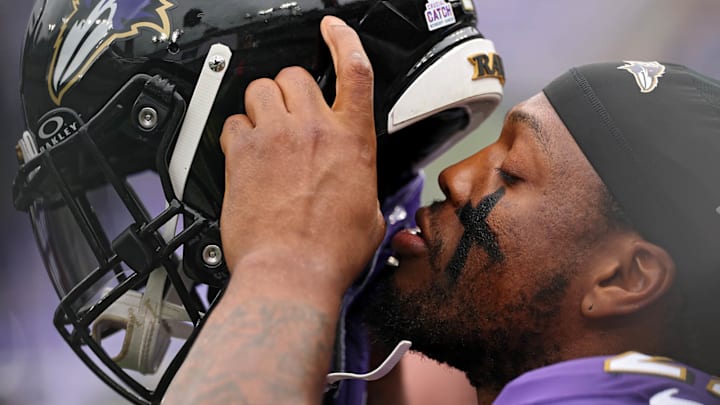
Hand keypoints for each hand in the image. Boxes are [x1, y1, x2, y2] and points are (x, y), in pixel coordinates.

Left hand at [219, 16, 385, 294]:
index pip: (354, 70)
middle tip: (290, 114)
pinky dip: (237, 132)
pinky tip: (245, 154)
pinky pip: (233, 121)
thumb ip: (367, 188)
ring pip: (261, 88)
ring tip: (265, 131)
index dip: (343, 40)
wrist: (292, 272)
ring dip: (262, 104)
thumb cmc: (330, 252)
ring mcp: (275, 138)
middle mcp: (314, 130)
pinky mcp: (242, 153)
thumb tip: (363, 190)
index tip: (333, 29)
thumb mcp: (371, 216)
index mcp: (352, 141)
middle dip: (292, 89)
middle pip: (297, 75)